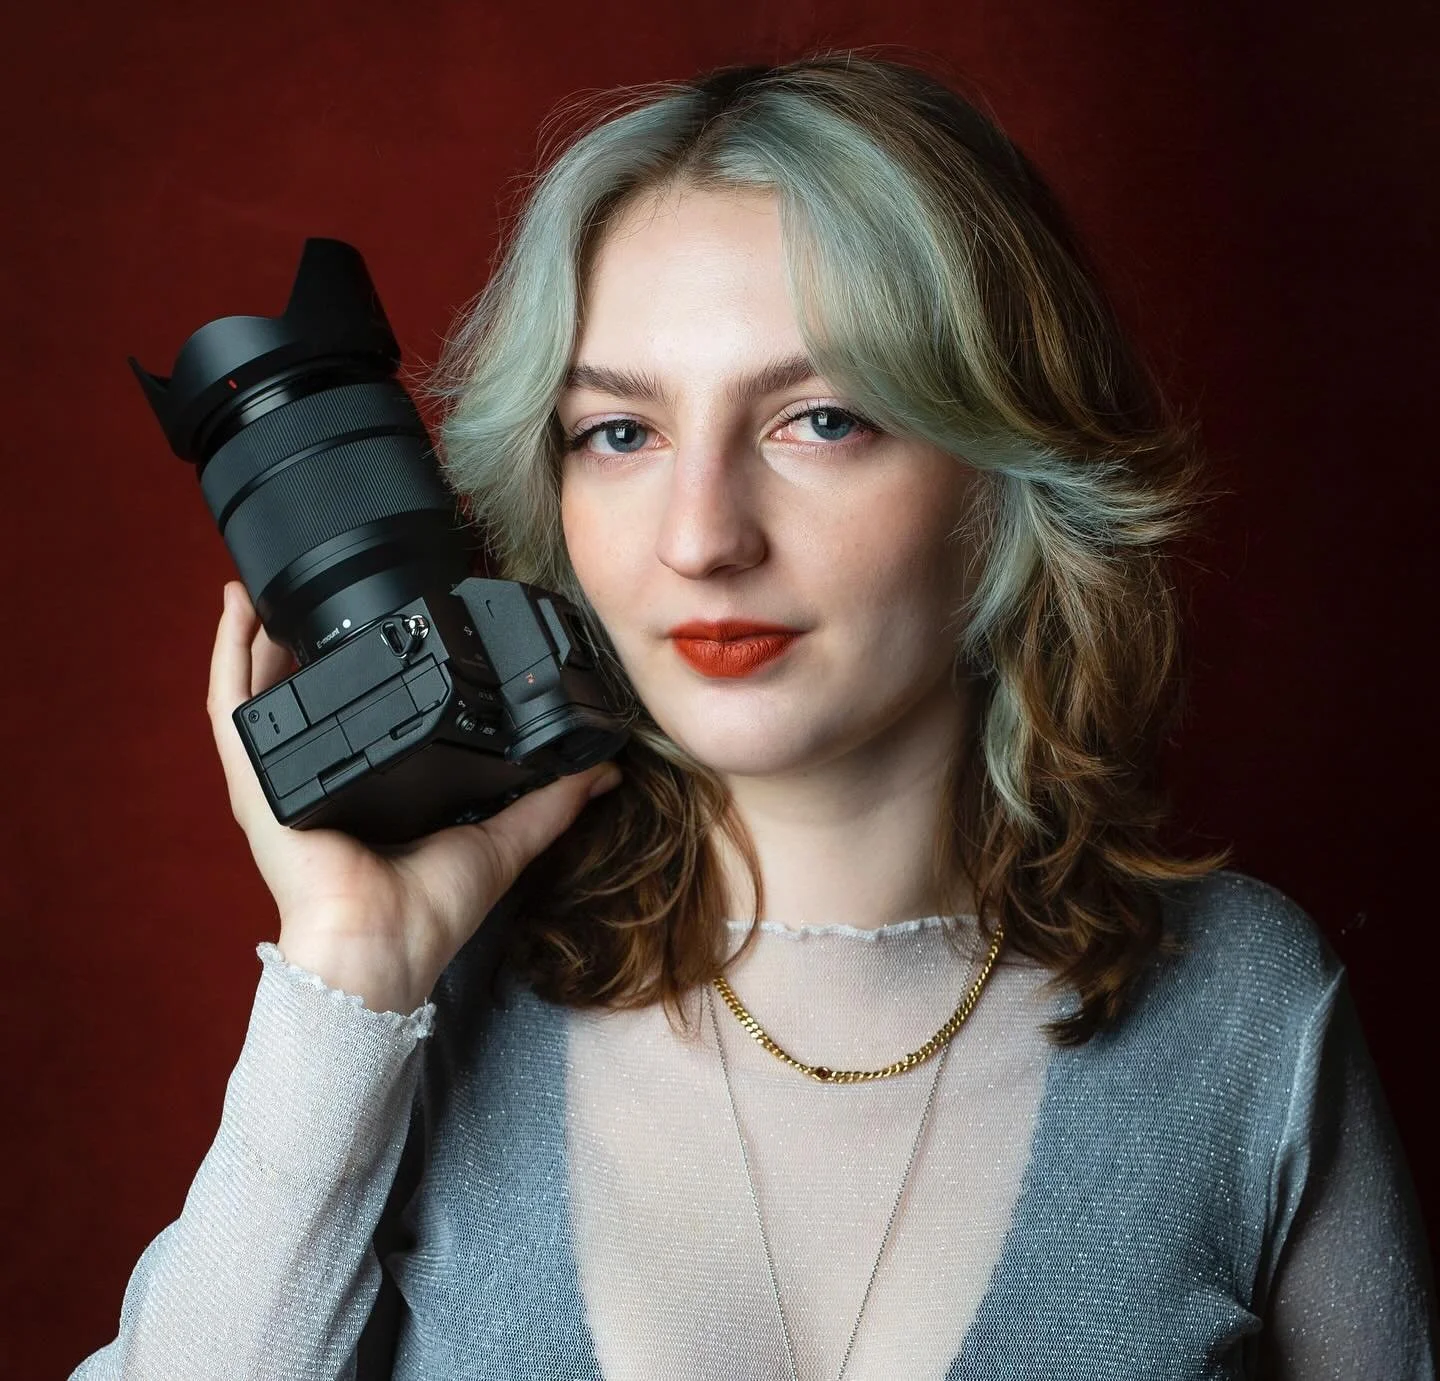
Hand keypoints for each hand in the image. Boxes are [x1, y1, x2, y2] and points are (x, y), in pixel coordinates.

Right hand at [207, 581, 619, 1013]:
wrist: (382, 948)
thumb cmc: (429, 913)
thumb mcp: (503, 840)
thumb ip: (552, 800)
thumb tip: (604, 768)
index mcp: (369, 789)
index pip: (362, 714)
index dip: (368, 668)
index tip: (391, 618)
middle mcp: (319, 777)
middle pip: (306, 694)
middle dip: (307, 642)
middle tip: (323, 590)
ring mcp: (280, 778)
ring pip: (261, 689)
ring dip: (261, 633)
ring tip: (269, 583)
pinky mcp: (254, 781)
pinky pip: (231, 707)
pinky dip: (230, 653)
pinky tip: (238, 607)